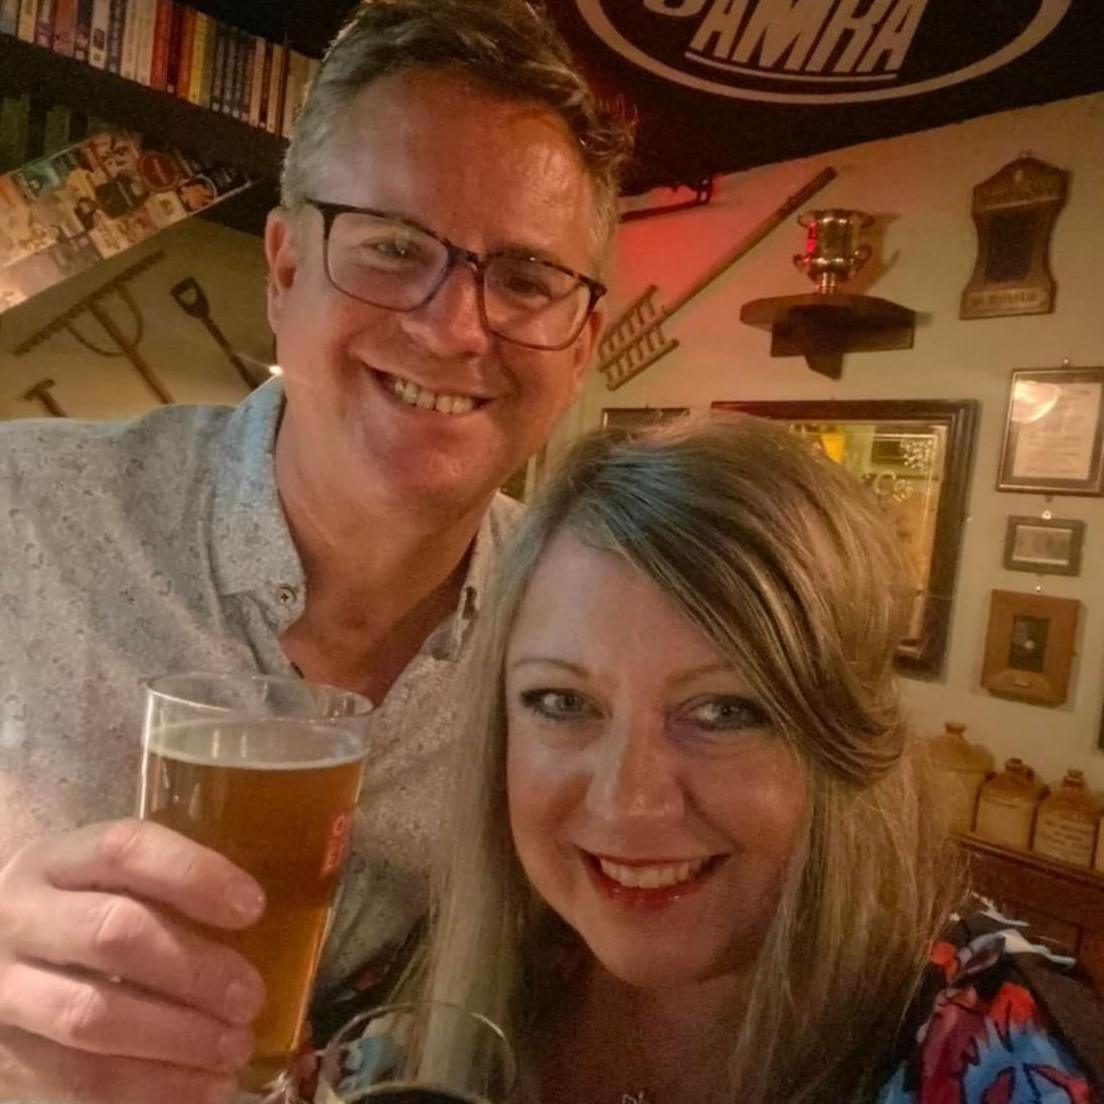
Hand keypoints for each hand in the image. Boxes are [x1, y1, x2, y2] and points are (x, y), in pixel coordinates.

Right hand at [0, 818, 266, 1103]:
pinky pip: (74, 1080)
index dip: (194, 874)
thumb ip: (163, 888)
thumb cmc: (73, 911)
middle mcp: (22, 918)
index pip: (126, 849)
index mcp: (59, 860)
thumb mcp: (103, 881)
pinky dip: (147, 1089)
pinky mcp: (1, 1058)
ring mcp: (5, 990)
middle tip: (250, 996)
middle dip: (193, 968)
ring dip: (175, 1038)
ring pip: (91, 1015)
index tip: (253, 907)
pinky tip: (201, 1087)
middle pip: (112, 934)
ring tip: (233, 1047)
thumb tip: (258, 915)